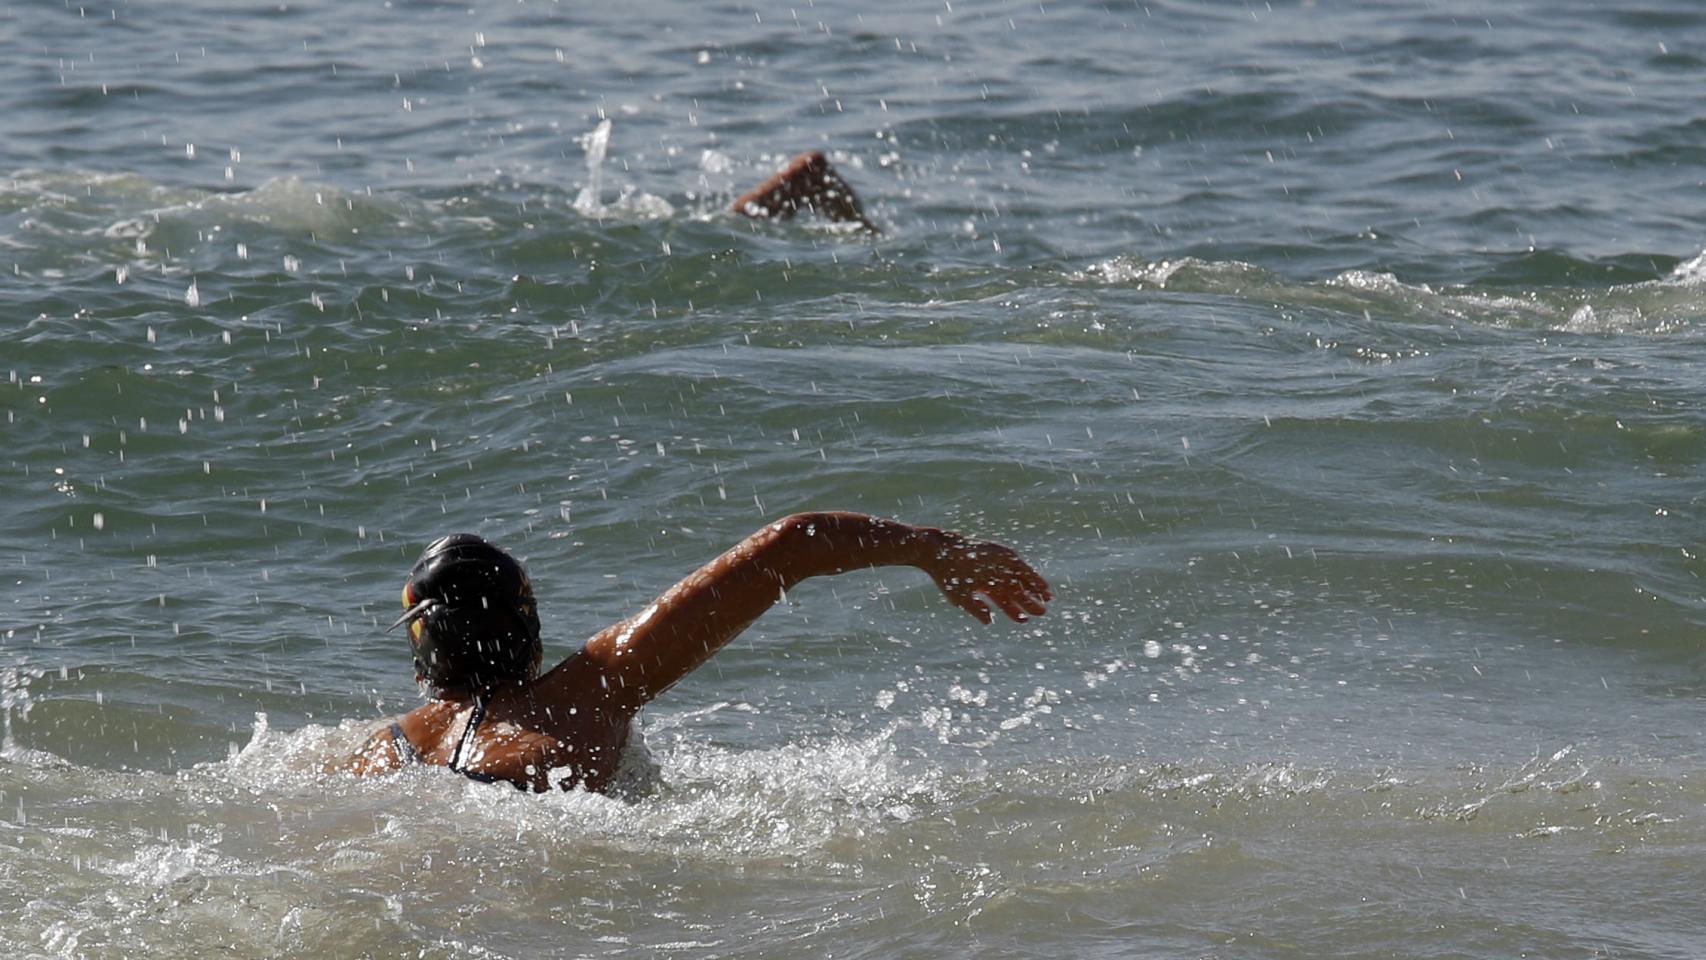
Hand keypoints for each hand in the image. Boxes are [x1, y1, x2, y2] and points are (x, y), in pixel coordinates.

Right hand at [925, 531, 1051, 623]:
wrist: (940, 553)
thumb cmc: (946, 576)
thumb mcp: (961, 597)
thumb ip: (976, 609)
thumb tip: (989, 622)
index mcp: (982, 585)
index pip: (1002, 600)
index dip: (1013, 611)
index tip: (1024, 620)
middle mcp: (992, 575)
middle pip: (1014, 591)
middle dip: (1027, 601)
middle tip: (1041, 613)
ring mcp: (998, 564)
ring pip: (1020, 579)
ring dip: (1034, 588)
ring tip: (1048, 598)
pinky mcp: (1002, 555)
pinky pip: (1022, 568)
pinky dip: (1032, 577)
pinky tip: (1042, 586)